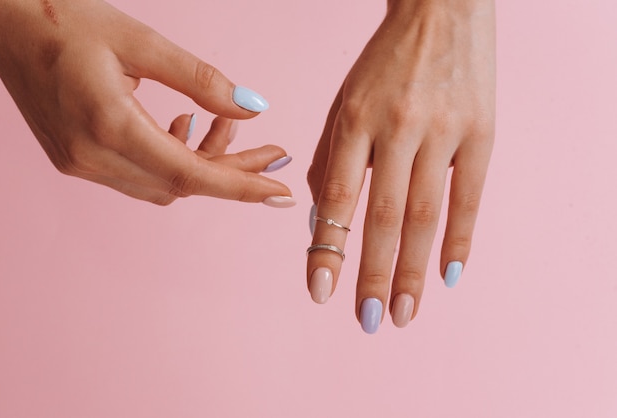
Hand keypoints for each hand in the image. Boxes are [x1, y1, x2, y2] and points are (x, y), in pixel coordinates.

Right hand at [0, 0, 293, 205]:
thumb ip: (201, 79)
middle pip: (182, 184)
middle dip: (232, 171)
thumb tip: (252, 107)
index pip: (190, 174)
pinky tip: (182, 126)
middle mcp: (93, 158)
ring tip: (224, 123)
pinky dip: (173, 159)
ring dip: (202, 162)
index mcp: (108, 126)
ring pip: (164, 184)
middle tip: (271, 151)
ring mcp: (82, 164)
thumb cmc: (64, 19)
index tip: (279, 191)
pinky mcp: (78, 159)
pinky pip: (140, 176)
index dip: (240, 185)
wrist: (2, 22)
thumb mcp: (141, 41)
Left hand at [306, 0, 495, 332]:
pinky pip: (471, 197)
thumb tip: (321, 218)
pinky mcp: (482, 132)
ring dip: (413, 270)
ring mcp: (444, 131)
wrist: (442, 11)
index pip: (338, 198)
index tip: (319, 292)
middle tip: (368, 321)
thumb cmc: (384, 64)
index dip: (328, 249)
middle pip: (384, 216)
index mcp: (355, 119)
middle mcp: (399, 128)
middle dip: (374, 275)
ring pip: (426, 215)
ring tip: (404, 313)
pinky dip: (460, 240)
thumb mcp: (344, 101)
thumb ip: (331, 158)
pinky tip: (448, 277)